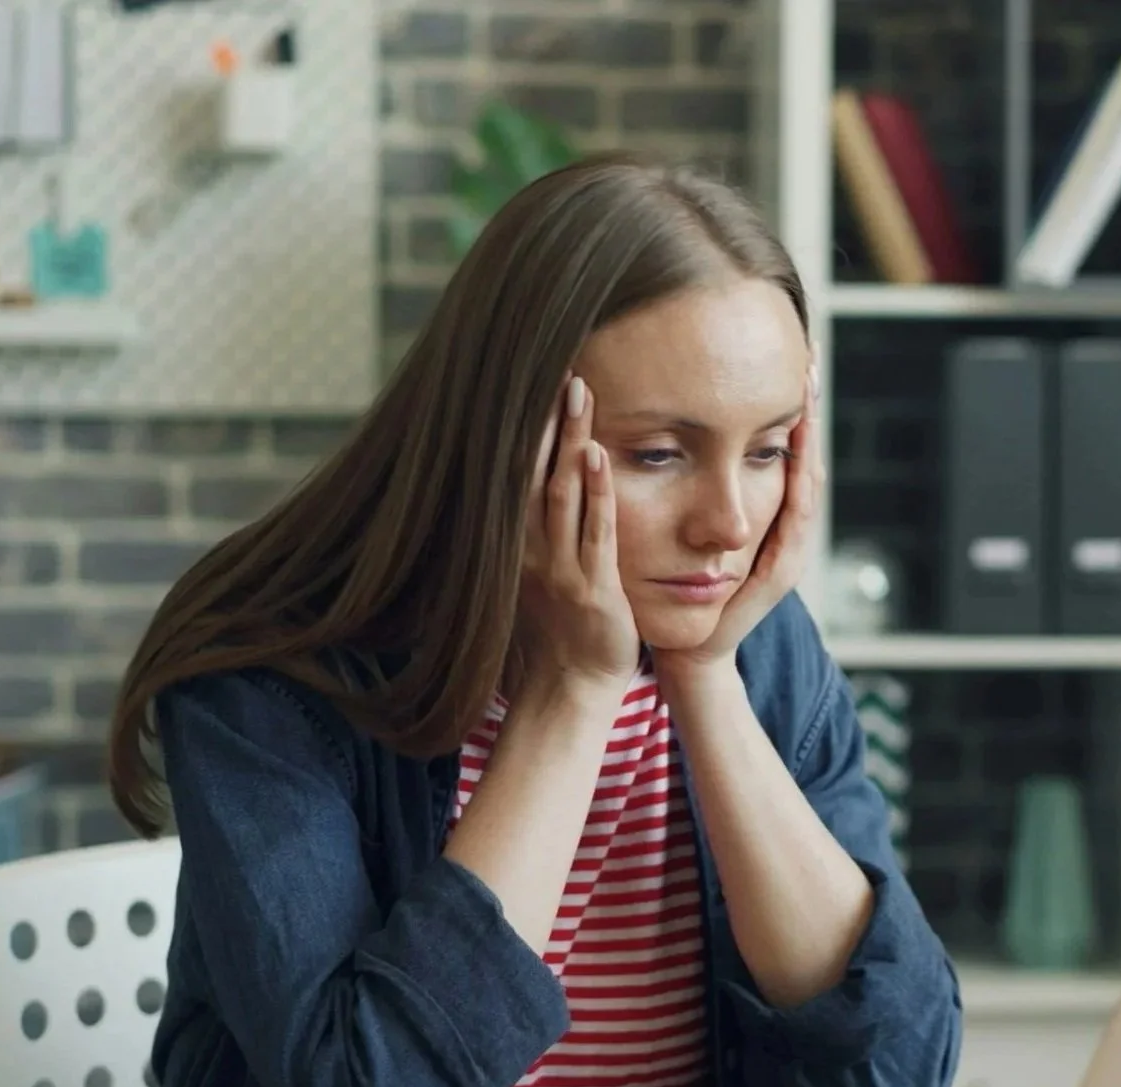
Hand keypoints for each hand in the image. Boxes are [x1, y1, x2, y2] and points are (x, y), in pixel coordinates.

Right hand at [515, 374, 638, 702]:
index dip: (530, 425)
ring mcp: (559, 567)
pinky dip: (597, 493)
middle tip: (560, 365)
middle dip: (547, 419)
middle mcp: (532, 548)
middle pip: (536, 470)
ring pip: (562, 492)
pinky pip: (595, 533)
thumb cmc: (564, 627)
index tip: (539, 378)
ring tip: (579, 393)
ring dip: (571, 440)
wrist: (571, 687)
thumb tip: (549, 476)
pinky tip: (601, 456)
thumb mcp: (545, 569)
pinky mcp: (591, 587)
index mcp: (520, 541)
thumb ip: (545, 525)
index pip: (521, 470)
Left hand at [658, 354, 823, 675]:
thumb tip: (670, 436)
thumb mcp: (687, 528)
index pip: (782, 454)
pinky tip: (801, 457)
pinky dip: (801, 486)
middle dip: (809, 415)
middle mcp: (783, 531)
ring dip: (811, 445)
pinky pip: (796, 521)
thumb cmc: (682, 588)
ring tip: (810, 401)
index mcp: (764, 517)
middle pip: (805, 461)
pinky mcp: (779, 572)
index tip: (788, 364)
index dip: (787, 413)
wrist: (690, 648)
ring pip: (807, 486)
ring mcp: (787, 551)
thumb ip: (689, 488)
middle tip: (810, 366)